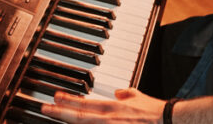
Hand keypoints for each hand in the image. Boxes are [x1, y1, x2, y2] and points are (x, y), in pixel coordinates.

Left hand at [42, 89, 164, 122]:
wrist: (169, 122)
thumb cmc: (156, 113)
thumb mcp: (139, 97)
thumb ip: (127, 94)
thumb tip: (118, 92)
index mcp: (112, 108)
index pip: (84, 103)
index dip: (67, 101)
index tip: (54, 98)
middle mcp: (108, 120)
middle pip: (78, 117)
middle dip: (59, 113)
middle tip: (44, 108)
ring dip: (70, 122)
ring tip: (56, 117)